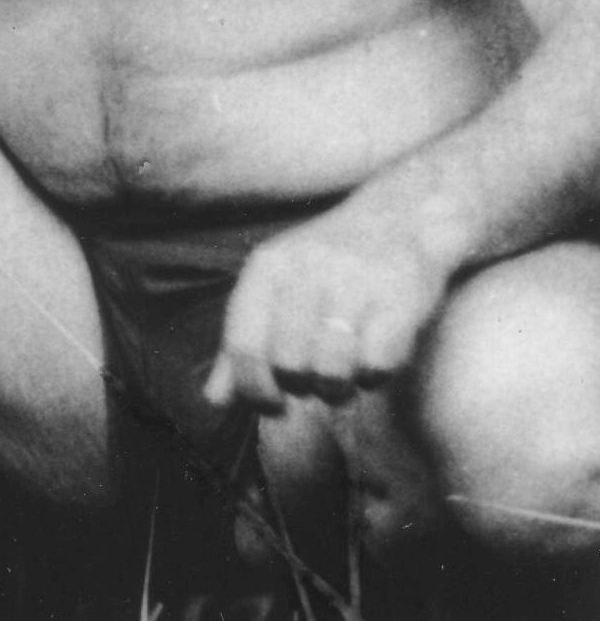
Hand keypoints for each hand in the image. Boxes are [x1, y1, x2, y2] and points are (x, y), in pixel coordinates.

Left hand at [204, 203, 452, 416]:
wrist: (405, 215)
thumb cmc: (330, 264)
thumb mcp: (277, 287)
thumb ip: (244, 341)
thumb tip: (215, 400)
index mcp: (268, 267)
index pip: (243, 345)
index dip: (253, 388)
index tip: (271, 406)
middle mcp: (307, 269)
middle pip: (288, 363)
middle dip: (302, 386)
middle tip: (317, 382)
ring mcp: (355, 280)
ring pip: (332, 368)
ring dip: (337, 387)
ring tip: (345, 376)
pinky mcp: (401, 295)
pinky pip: (378, 363)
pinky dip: (375, 376)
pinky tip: (375, 361)